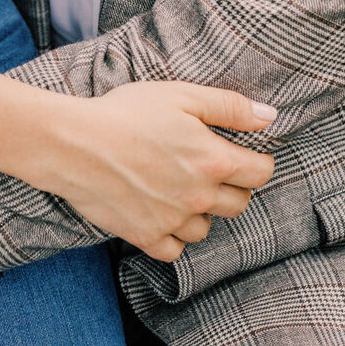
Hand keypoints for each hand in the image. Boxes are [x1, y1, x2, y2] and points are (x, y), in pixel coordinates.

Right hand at [37, 81, 275, 263]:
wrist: (73, 143)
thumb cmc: (126, 113)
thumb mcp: (181, 96)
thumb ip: (230, 106)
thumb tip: (271, 117)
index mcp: (212, 160)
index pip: (261, 173)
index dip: (257, 161)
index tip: (244, 154)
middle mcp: (199, 197)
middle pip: (239, 204)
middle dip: (232, 186)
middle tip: (207, 167)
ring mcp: (173, 221)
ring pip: (207, 229)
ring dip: (202, 212)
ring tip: (179, 187)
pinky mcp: (147, 237)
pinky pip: (175, 249)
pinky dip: (173, 235)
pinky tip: (160, 211)